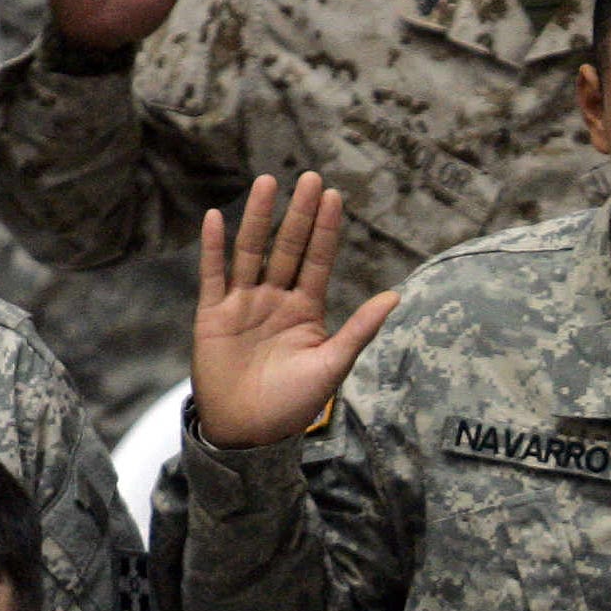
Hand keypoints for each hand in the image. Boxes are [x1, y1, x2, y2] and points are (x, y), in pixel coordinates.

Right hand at [191, 172, 399, 448]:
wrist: (250, 433)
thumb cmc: (293, 404)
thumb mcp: (333, 364)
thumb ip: (360, 328)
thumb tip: (396, 296)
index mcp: (305, 311)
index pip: (317, 261)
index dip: (325, 229)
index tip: (334, 196)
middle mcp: (275, 300)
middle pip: (287, 248)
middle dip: (299, 214)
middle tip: (310, 177)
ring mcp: (243, 304)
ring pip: (251, 252)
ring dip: (260, 219)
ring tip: (269, 182)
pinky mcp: (213, 315)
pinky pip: (213, 274)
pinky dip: (214, 247)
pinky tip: (218, 217)